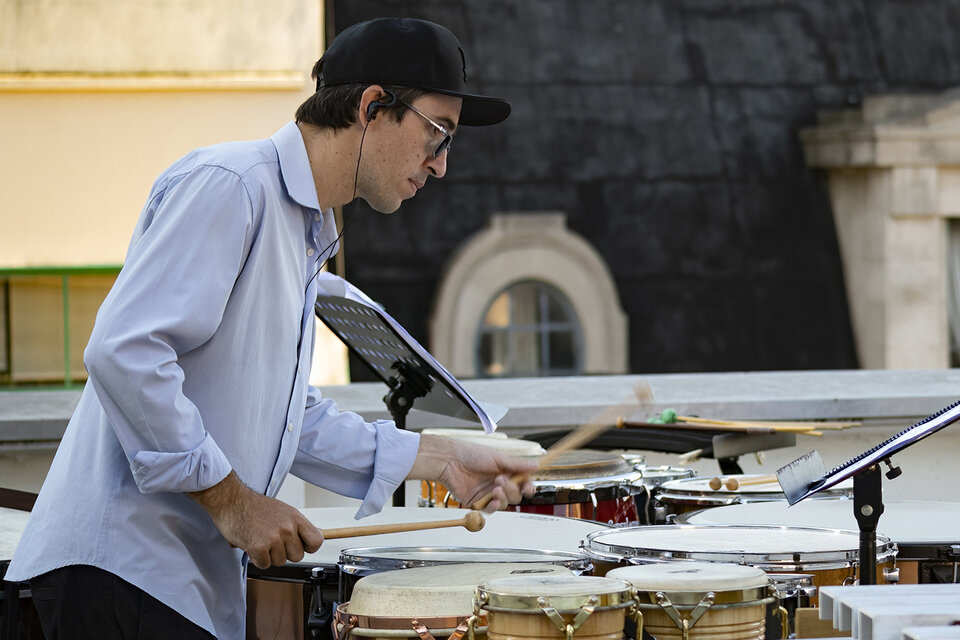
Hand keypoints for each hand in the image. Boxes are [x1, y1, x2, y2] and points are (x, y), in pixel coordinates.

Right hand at [188, 471, 324, 568]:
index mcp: (295, 518)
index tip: (301, 546)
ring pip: (280, 562)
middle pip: (297, 556)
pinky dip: (257, 559)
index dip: (308, 547)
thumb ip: (295, 525)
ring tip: (260, 539)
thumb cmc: (254, 506)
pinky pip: (264, 564)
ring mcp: (274, 538)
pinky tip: (252, 545)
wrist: (231, 500)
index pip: (316, 541)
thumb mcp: (282, 511)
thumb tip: (307, 539)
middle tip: (272, 542)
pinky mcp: (259, 548)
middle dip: (285, 553)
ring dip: (269, 555)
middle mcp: (288, 528)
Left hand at [408, 434, 537, 511]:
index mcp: (505, 471)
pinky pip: (491, 510)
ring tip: (495, 488)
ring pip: (505, 503)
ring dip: (503, 497)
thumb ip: (517, 465)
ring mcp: (488, 493)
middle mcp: (498, 483)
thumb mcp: (497, 457)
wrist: (450, 461)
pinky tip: (492, 499)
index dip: (527, 487)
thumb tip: (536, 464)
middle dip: (512, 490)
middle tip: (501, 480)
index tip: (528, 487)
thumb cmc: (470, 454)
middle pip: (516, 495)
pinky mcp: (478, 502)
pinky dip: (494, 506)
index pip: (522, 483)